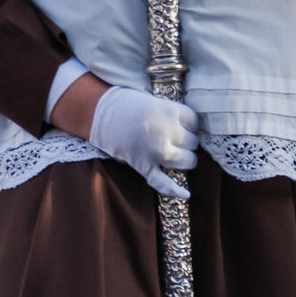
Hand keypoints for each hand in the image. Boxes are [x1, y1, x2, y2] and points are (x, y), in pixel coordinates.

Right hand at [87, 85, 197, 199]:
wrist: (100, 113)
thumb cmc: (127, 104)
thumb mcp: (156, 102)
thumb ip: (173, 116)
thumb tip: (189, 133)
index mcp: (172, 112)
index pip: (195, 123)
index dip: (188, 124)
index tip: (177, 123)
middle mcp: (168, 132)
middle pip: (192, 142)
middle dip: (184, 141)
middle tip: (169, 136)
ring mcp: (157, 151)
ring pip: (186, 161)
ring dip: (183, 159)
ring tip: (174, 154)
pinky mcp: (144, 166)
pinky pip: (163, 182)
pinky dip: (174, 190)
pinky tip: (186, 194)